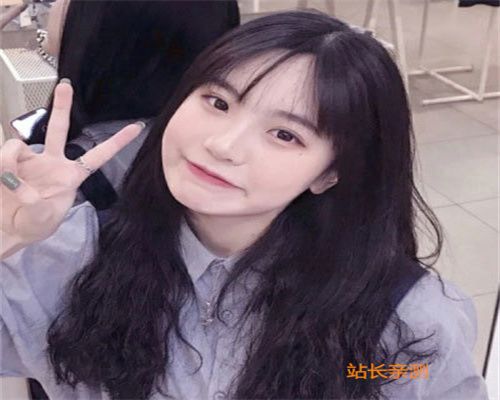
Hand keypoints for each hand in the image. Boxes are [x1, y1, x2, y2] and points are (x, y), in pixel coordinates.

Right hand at [0, 79, 142, 248]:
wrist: (5, 230)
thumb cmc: (31, 225)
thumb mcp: (42, 221)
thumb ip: (37, 207)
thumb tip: (24, 189)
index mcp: (70, 176)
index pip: (98, 156)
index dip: (117, 142)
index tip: (137, 127)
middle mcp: (51, 163)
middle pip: (60, 129)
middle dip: (62, 106)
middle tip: (66, 85)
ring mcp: (28, 161)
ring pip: (19, 145)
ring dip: (11, 161)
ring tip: (9, 184)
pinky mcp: (6, 163)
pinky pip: (5, 155)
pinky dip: (4, 167)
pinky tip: (3, 181)